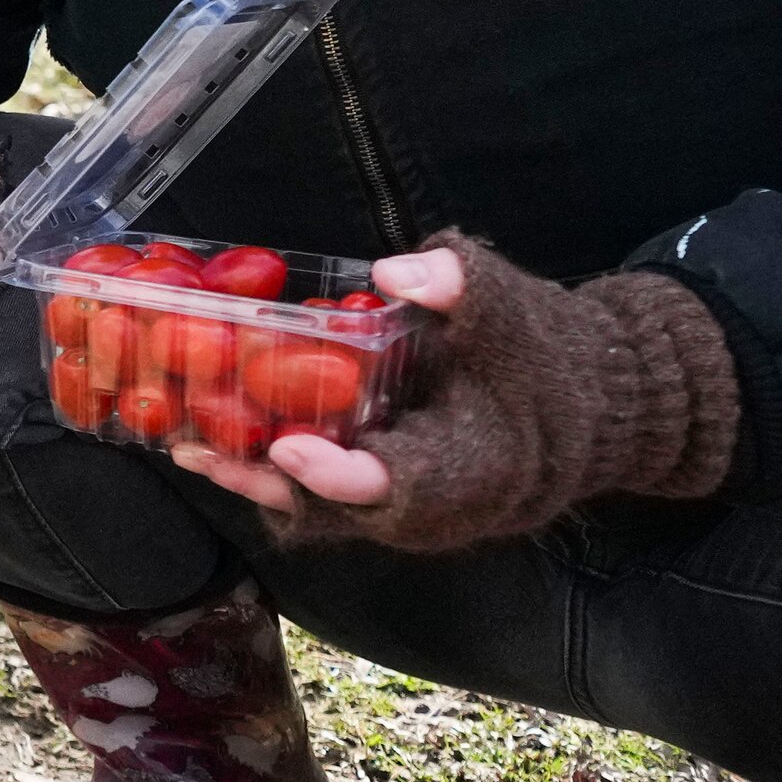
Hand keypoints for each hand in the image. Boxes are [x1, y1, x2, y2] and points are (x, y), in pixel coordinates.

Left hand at [168, 235, 738, 551]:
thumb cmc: (552, 356)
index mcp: (477, 467)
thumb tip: (397, 269)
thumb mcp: (516, 310)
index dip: (340, 474)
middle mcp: (439, 507)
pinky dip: (275, 473)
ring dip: (255, 480)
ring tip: (186, 447)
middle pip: (341, 510)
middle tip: (199, 448)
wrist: (595, 403)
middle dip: (268, 481)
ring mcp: (413, 510)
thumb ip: (463, 285)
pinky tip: (216, 438)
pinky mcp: (393, 496)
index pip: (402, 487)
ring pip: (326, 511)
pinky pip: (328, 498)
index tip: (287, 444)